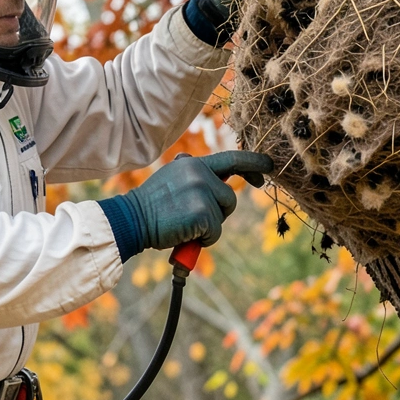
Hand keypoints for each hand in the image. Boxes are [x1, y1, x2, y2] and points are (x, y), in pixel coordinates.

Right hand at [120, 151, 272, 250]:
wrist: (131, 220)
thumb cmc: (152, 206)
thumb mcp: (172, 179)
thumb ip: (194, 176)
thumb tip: (220, 177)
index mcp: (193, 163)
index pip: (231, 159)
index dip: (253, 164)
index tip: (268, 167)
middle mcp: (199, 172)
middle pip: (229, 198)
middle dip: (218, 213)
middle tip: (191, 218)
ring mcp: (202, 191)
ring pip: (222, 216)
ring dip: (208, 227)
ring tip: (184, 225)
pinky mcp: (203, 213)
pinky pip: (215, 232)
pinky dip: (203, 240)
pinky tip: (184, 234)